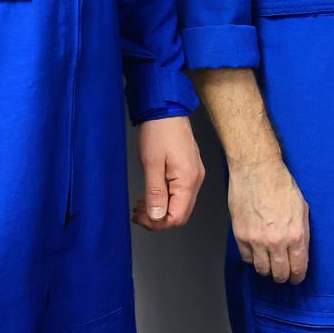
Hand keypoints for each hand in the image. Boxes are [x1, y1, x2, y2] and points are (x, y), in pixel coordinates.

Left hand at [133, 115, 203, 229]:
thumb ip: (155, 193)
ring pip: (181, 204)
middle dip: (158, 219)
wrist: (166, 109)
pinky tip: (152, 194)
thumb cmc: (158, 132)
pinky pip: (181, 193)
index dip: (157, 223)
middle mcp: (196, 180)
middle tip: (137, 213)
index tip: (139, 217)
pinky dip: (166, 199)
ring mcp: (195, 174)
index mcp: (188, 180)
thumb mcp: (152, 164)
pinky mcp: (190, 169)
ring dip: (161, 209)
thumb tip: (157, 217)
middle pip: (181, 214)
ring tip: (141, 204)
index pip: (177, 217)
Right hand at [228, 157, 309, 282]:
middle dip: (283, 276)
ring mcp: (257, 240)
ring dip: (268, 269)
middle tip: (283, 273)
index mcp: (296, 235)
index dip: (298, 276)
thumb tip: (300, 252)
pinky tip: (257, 253)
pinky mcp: (241, 236)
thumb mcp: (302, 209)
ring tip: (270, 263)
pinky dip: (253, 259)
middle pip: (279, 274)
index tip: (296, 278)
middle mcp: (277, 242)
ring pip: (262, 270)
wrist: (257, 171)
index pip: (298, 268)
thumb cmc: (281, 185)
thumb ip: (302, 233)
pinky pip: (247, 259)